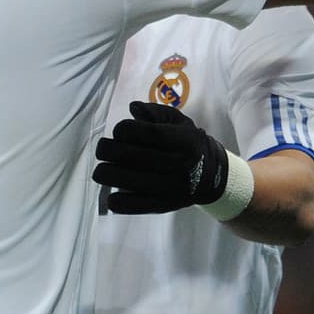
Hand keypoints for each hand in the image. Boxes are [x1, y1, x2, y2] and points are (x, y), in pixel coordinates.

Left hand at [93, 101, 230, 213]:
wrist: (210, 175)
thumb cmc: (186, 142)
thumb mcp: (178, 121)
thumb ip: (155, 111)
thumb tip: (133, 108)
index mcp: (184, 140)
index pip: (149, 133)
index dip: (125, 130)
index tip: (118, 130)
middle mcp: (180, 164)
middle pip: (132, 156)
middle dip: (108, 150)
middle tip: (103, 148)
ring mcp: (171, 187)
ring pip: (128, 181)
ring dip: (106, 173)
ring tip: (102, 169)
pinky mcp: (164, 205)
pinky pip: (134, 206)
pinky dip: (117, 201)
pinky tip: (111, 195)